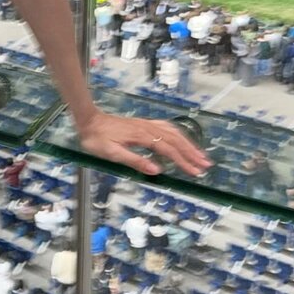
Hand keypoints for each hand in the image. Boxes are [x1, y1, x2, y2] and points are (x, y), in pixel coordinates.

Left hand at [77, 108, 211, 177]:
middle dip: (192, 153)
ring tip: (200, 155)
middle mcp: (147, 128)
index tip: (195, 172)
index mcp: (142, 136)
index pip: (168, 150)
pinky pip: (166, 127)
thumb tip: (157, 170)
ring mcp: (146, 124)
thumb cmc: (97, 139)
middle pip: (175, 140)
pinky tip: (181, 138)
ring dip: (188, 143)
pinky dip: (178, 134)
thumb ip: (135, 161)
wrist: (88, 121)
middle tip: (206, 166)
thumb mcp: (112, 153)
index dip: (183, 162)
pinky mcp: (143, 124)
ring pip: (173, 132)